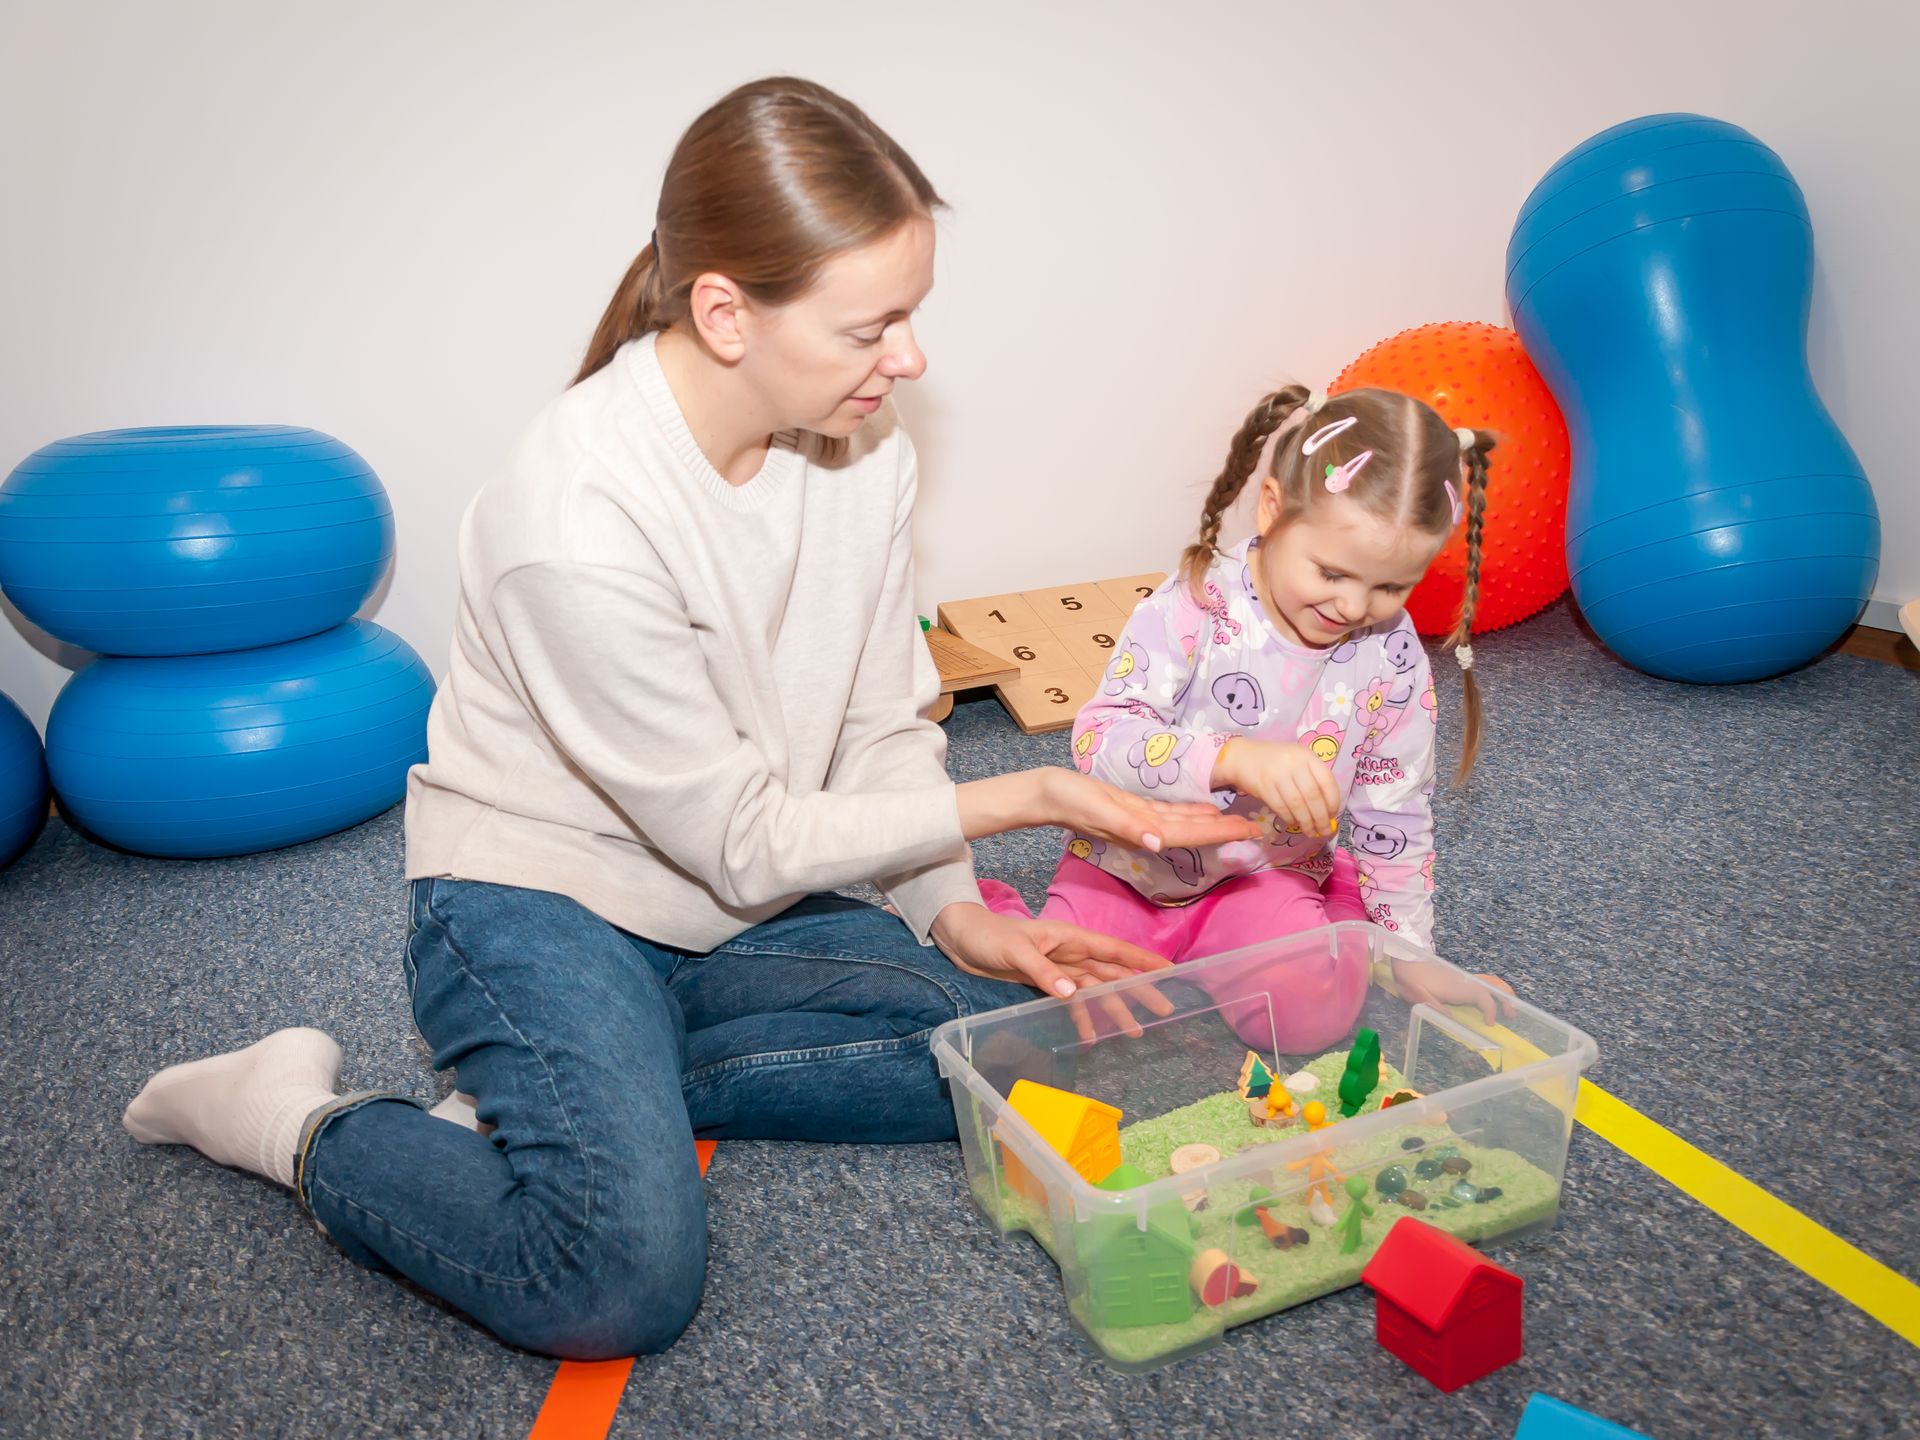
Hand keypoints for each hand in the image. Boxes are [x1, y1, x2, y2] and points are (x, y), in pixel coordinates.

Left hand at [931, 902, 1176, 1042]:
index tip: (1170, 970)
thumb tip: (1073, 993)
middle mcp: (1071, 954)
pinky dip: (1082, 1019)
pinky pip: (1071, 1003)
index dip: (1143, 960)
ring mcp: (1060, 970)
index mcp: (1070, 938)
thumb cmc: (989, 935)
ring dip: (1113, 1010)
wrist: (962, 939)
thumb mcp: (1015, 951)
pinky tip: (1091, 1037)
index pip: (1114, 950)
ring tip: (1134, 1032)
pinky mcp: (1046, 983)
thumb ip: (1044, 972)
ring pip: (1095, 991)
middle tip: (1163, 1010)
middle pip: (1112, 974)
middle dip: (1138, 990)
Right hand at [1035, 768, 1263, 852]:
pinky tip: (1206, 809)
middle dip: (1225, 830)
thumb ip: (1127, 826)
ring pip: (1185, 824)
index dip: (1220, 832)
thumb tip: (1157, 843)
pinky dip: (1191, 813)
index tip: (1249, 830)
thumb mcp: (1097, 809)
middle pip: (1194, 832)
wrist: (1046, 794)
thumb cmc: (1068, 798)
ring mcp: (1140, 821)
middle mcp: (1146, 830)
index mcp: (1141, 831)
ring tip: (1240, 821)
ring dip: (1212, 824)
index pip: (1189, 834)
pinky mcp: (1133, 810)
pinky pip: (1170, 815)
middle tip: (1257, 826)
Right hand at [1213, 738, 1340, 838]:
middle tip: (1325, 831)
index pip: (1327, 781)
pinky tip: (1294, 824)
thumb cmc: (1275, 762)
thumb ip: (1312, 780)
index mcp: (1306, 755)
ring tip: (1311, 832)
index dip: (1333, 801)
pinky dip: (1290, 819)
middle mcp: (1293, 763)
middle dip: (1321, 818)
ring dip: (1306, 822)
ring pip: (1297, 804)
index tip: (1334, 815)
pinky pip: (1281, 807)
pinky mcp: (1264, 786)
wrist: (1242, 757)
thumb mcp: (1297, 762)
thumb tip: (1328, 812)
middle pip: (1312, 795)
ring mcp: (1277, 774)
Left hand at [1392, 957, 1515, 1022]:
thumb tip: (1451, 1019)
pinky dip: (1492, 991)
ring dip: (1501, 993)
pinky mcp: (1459, 979)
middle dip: (1505, 998)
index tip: (1490, 1023)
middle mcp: (1464, 981)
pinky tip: (1492, 1001)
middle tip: (1512, 1015)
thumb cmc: (1411, 978)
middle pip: (1492, 986)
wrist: (1406, 960)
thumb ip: (1433, 1006)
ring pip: (1489, 983)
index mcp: (1456, 987)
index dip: (1490, 1009)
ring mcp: (1463, 979)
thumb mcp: (1417, 995)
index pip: (1482, 996)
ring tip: (1509, 1008)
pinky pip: (1481, 984)